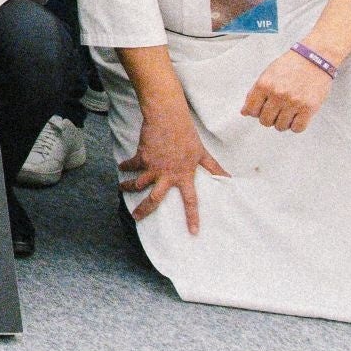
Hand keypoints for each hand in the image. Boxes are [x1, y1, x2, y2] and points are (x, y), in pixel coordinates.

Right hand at [121, 107, 226, 233]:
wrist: (168, 118)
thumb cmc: (187, 135)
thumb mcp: (202, 153)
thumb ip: (214, 168)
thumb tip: (230, 178)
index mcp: (184, 176)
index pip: (191, 201)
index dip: (192, 217)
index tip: (193, 232)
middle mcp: (167, 175)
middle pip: (154, 199)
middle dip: (144, 210)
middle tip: (136, 218)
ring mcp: (152, 167)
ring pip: (137, 184)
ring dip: (128, 188)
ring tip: (122, 189)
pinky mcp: (141, 157)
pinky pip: (130, 165)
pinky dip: (125, 166)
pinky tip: (121, 167)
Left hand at [238, 49, 333, 132]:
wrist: (316, 58)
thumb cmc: (291, 65)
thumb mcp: (268, 74)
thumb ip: (255, 93)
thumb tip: (244, 112)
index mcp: (264, 84)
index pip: (250, 111)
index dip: (255, 112)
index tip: (261, 109)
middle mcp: (277, 94)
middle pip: (265, 121)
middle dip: (269, 117)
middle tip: (277, 110)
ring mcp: (293, 102)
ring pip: (280, 127)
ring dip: (283, 122)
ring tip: (288, 111)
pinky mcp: (308, 108)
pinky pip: (297, 128)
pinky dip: (296, 125)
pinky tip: (297, 116)